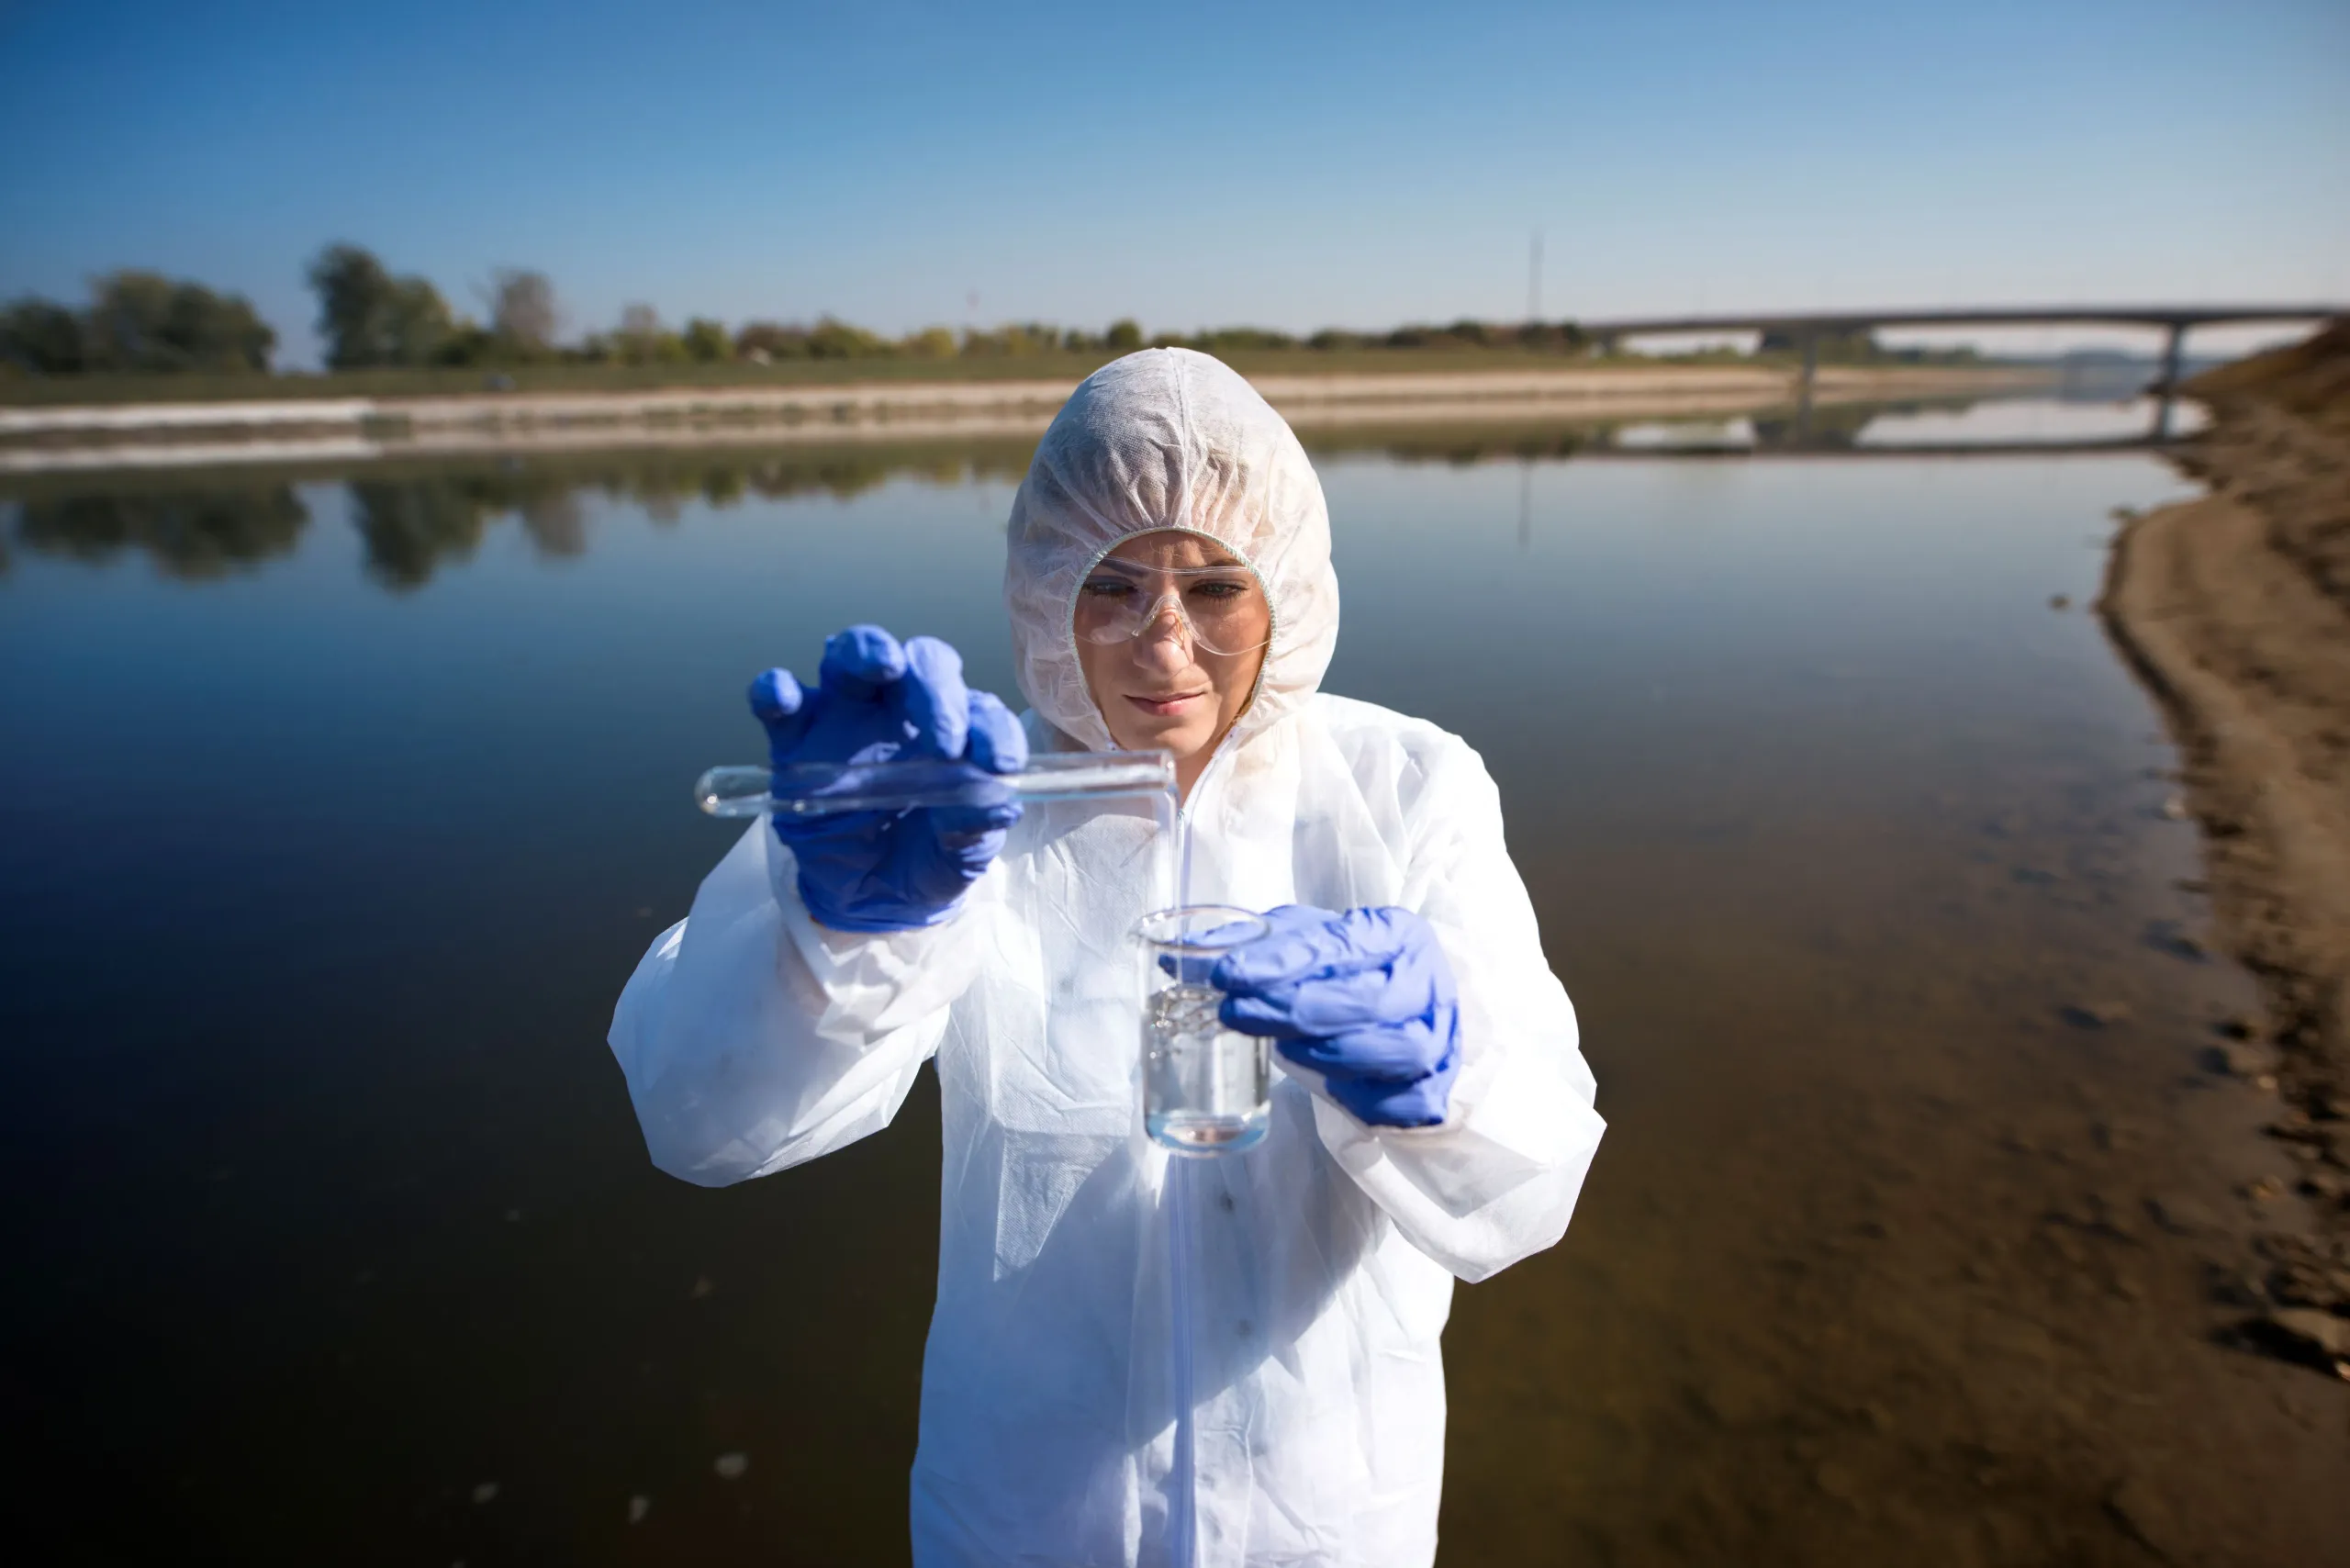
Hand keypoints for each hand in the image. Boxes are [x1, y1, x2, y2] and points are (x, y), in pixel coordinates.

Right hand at [748, 625, 1027, 931]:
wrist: (871, 897)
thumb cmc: (928, 855)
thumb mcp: (962, 853)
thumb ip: (975, 825)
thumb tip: (997, 800)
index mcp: (955, 729)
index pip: (979, 709)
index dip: (993, 731)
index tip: (1000, 766)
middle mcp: (901, 710)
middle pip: (921, 663)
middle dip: (937, 690)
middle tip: (944, 742)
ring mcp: (844, 719)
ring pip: (850, 656)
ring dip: (866, 650)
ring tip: (884, 664)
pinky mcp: (795, 742)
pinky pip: (778, 702)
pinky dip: (776, 690)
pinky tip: (783, 697)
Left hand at [1210, 904, 1459, 1127]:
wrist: (1410, 1019)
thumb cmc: (1347, 977)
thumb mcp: (1303, 947)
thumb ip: (1248, 947)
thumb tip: (1173, 955)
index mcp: (1396, 934)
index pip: (1337, 944)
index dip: (1279, 961)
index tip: (1225, 973)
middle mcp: (1426, 983)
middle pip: (1366, 999)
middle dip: (1293, 1009)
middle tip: (1234, 1013)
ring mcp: (1437, 1039)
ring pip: (1391, 1050)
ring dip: (1326, 1053)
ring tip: (1282, 1049)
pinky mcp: (1432, 1089)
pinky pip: (1397, 1101)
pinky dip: (1358, 1096)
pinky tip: (1329, 1084)